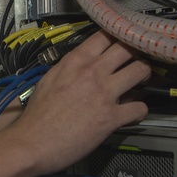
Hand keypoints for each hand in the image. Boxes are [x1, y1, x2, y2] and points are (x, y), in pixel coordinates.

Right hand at [6, 30, 150, 176]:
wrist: (32, 143)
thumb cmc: (37, 115)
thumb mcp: (49, 79)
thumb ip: (69, 67)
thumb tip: (82, 63)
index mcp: (76, 61)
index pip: (105, 34)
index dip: (118, 35)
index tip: (123, 39)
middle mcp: (93, 72)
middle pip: (128, 48)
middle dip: (137, 52)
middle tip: (138, 59)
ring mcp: (104, 94)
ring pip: (141, 71)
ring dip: (145, 76)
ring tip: (141, 83)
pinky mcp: (111, 117)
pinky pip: (140, 107)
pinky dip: (140, 110)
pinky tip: (133, 113)